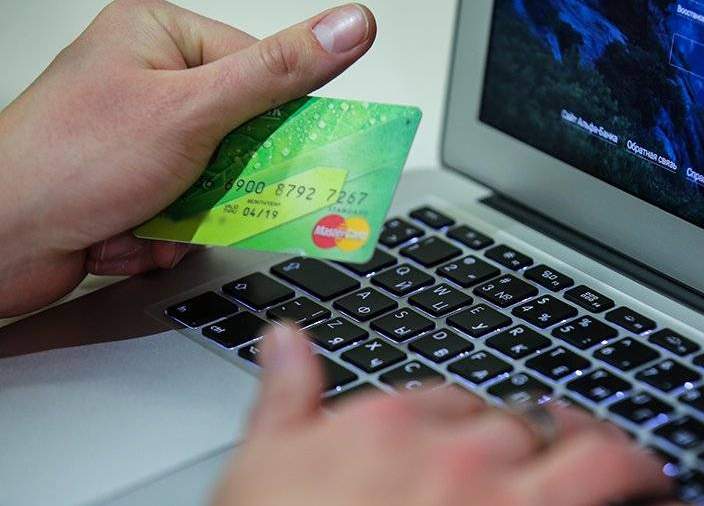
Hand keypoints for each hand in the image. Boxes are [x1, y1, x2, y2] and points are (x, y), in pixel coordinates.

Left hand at [0, 0, 374, 315]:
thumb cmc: (68, 162)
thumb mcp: (192, 111)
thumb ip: (278, 73)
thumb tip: (346, 27)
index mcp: (159, 36)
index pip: (259, 68)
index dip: (276, 121)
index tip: (282, 154)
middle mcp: (147, 80)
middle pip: (241, 133)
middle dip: (219, 181)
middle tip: (200, 191)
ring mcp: (137, 135)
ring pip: (215, 182)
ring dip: (188, 215)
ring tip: (143, 214)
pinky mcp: (131, 182)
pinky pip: (185, 211)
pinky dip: (163, 233)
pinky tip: (125, 230)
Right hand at [213, 325, 678, 505]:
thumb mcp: (260, 466)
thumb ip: (283, 395)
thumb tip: (284, 338)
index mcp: (389, 424)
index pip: (450, 400)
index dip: (470, 424)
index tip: (477, 445)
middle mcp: (454, 449)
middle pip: (519, 423)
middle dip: (539, 439)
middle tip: (564, 451)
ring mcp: (502, 493)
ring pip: (584, 449)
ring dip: (610, 451)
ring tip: (633, 466)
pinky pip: (613, 484)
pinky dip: (639, 480)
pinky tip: (651, 487)